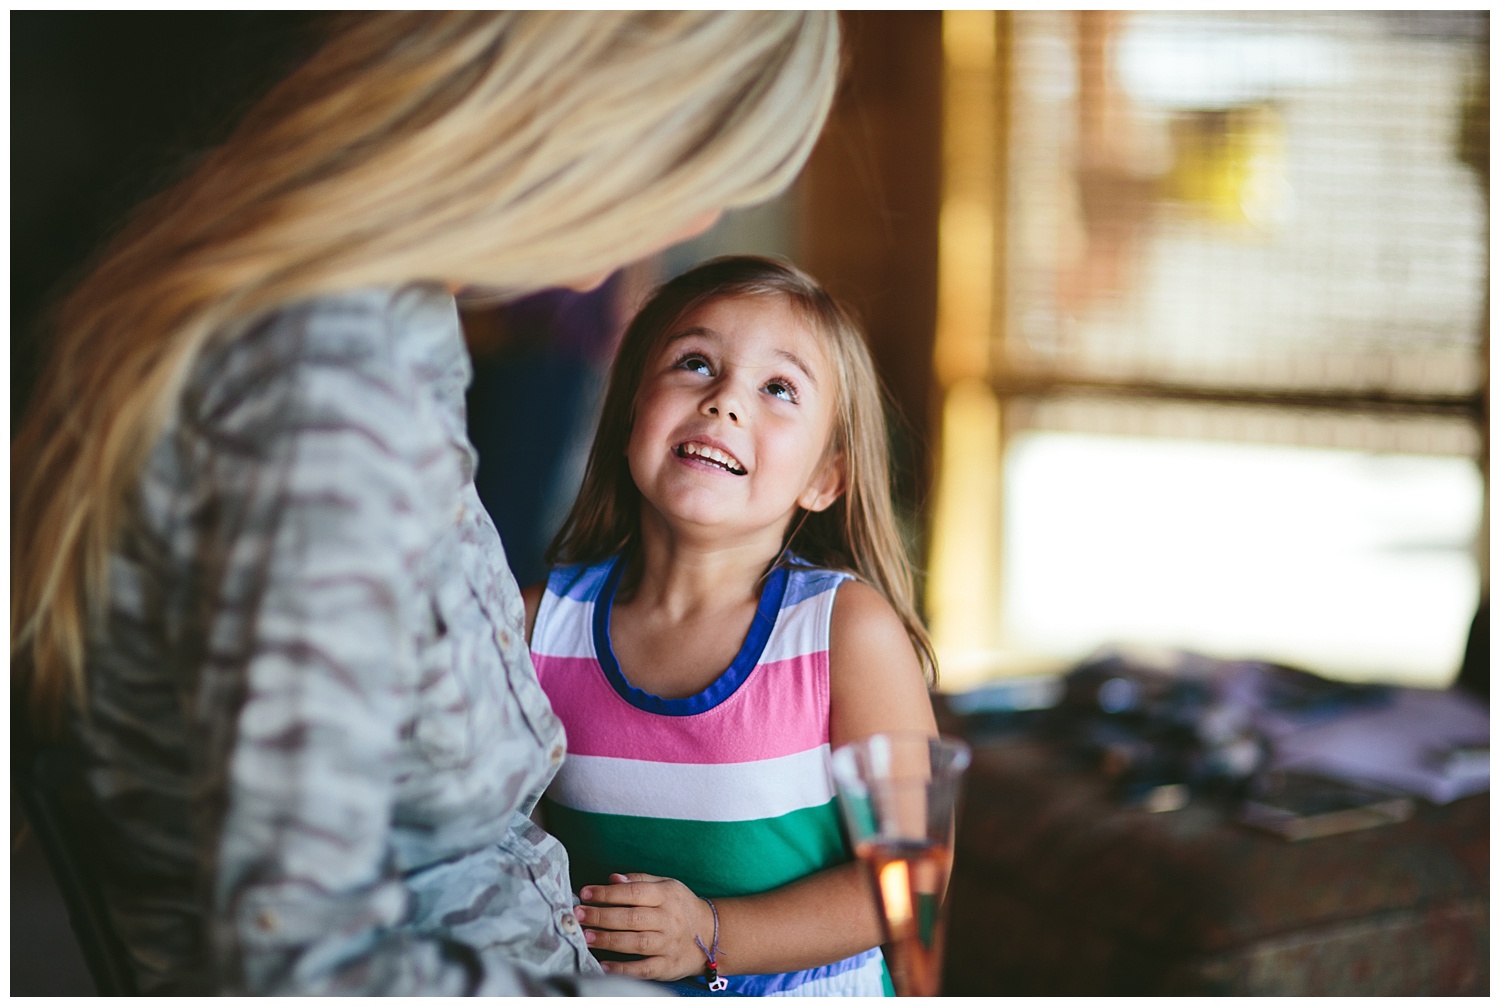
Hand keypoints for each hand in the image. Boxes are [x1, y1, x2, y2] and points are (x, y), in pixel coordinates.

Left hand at [574, 873, 717, 980]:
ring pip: (636, 942)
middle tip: (578, 915)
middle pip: (631, 918)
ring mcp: (668, 943)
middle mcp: (668, 919)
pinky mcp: (667, 965)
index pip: (633, 892)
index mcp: (666, 895)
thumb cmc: (680, 907)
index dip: (607, 893)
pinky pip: (644, 968)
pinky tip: (604, 966)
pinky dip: (624, 969)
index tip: (586, 893)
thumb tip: (613, 879)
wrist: (711, 935)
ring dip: (608, 940)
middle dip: (601, 916)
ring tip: (586, 937)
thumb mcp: (667, 885)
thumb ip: (640, 881)